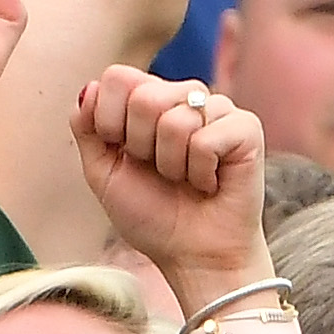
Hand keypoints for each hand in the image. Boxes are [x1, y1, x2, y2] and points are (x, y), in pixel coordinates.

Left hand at [70, 63, 272, 291]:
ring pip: (175, 120)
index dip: (109, 121)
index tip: (125, 155)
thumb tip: (88, 87)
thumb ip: (87, 129)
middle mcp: (183, 97)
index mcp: (148, 101)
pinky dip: (201, 172)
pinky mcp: (245, 127)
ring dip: (172, 165)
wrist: (193, 256)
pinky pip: (207, 139)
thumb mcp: (103, 173)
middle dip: (141, 147)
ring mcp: (217, 109)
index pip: (117, 78)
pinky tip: (210, 182)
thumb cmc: (153, 216)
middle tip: (160, 172)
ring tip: (186, 179)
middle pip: (144, 96)